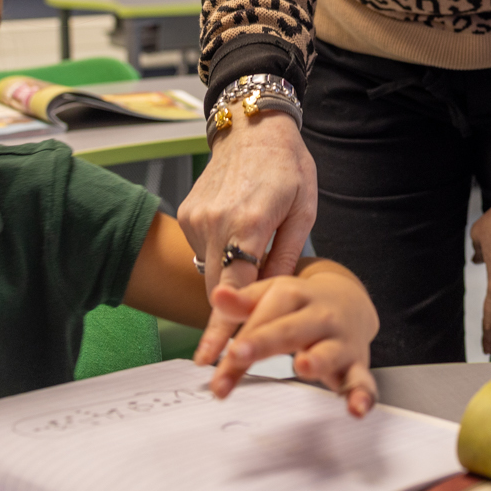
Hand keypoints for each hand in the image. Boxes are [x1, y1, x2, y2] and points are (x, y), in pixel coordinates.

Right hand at [178, 109, 315, 363]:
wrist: (251, 127)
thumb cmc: (287, 165)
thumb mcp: (304, 210)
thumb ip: (287, 256)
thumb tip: (276, 298)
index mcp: (250, 221)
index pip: (236, 287)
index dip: (227, 326)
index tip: (217, 358)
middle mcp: (216, 221)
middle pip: (217, 288)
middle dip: (221, 322)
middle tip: (219, 363)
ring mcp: (196, 218)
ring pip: (210, 270)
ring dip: (227, 283)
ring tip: (251, 267)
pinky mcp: (186, 214)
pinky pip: (203, 251)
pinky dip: (219, 257)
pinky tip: (237, 239)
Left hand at [202, 266, 378, 416]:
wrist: (349, 301)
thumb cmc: (300, 304)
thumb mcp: (272, 295)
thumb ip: (244, 303)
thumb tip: (218, 296)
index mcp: (293, 295)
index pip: (262, 318)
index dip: (241, 337)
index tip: (223, 356)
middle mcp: (319, 315)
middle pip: (290, 329)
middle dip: (264, 342)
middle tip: (238, 354)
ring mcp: (339, 340)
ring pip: (330, 351)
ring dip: (318, 359)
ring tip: (304, 366)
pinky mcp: (356, 364)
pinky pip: (361, 381)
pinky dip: (361, 395)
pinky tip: (357, 409)